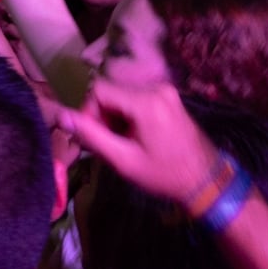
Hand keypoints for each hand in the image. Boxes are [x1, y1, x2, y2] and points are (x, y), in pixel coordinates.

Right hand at [57, 78, 221, 209]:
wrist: (206, 181)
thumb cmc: (164, 174)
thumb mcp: (123, 160)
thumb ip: (91, 136)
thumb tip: (61, 116)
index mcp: (146, 101)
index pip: (98, 90)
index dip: (88, 112)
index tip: (93, 137)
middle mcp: (156, 88)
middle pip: (111, 92)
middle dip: (102, 117)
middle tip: (108, 144)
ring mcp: (165, 91)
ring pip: (122, 96)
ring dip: (114, 118)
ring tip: (122, 143)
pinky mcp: (169, 97)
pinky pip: (136, 99)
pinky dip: (128, 116)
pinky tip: (135, 137)